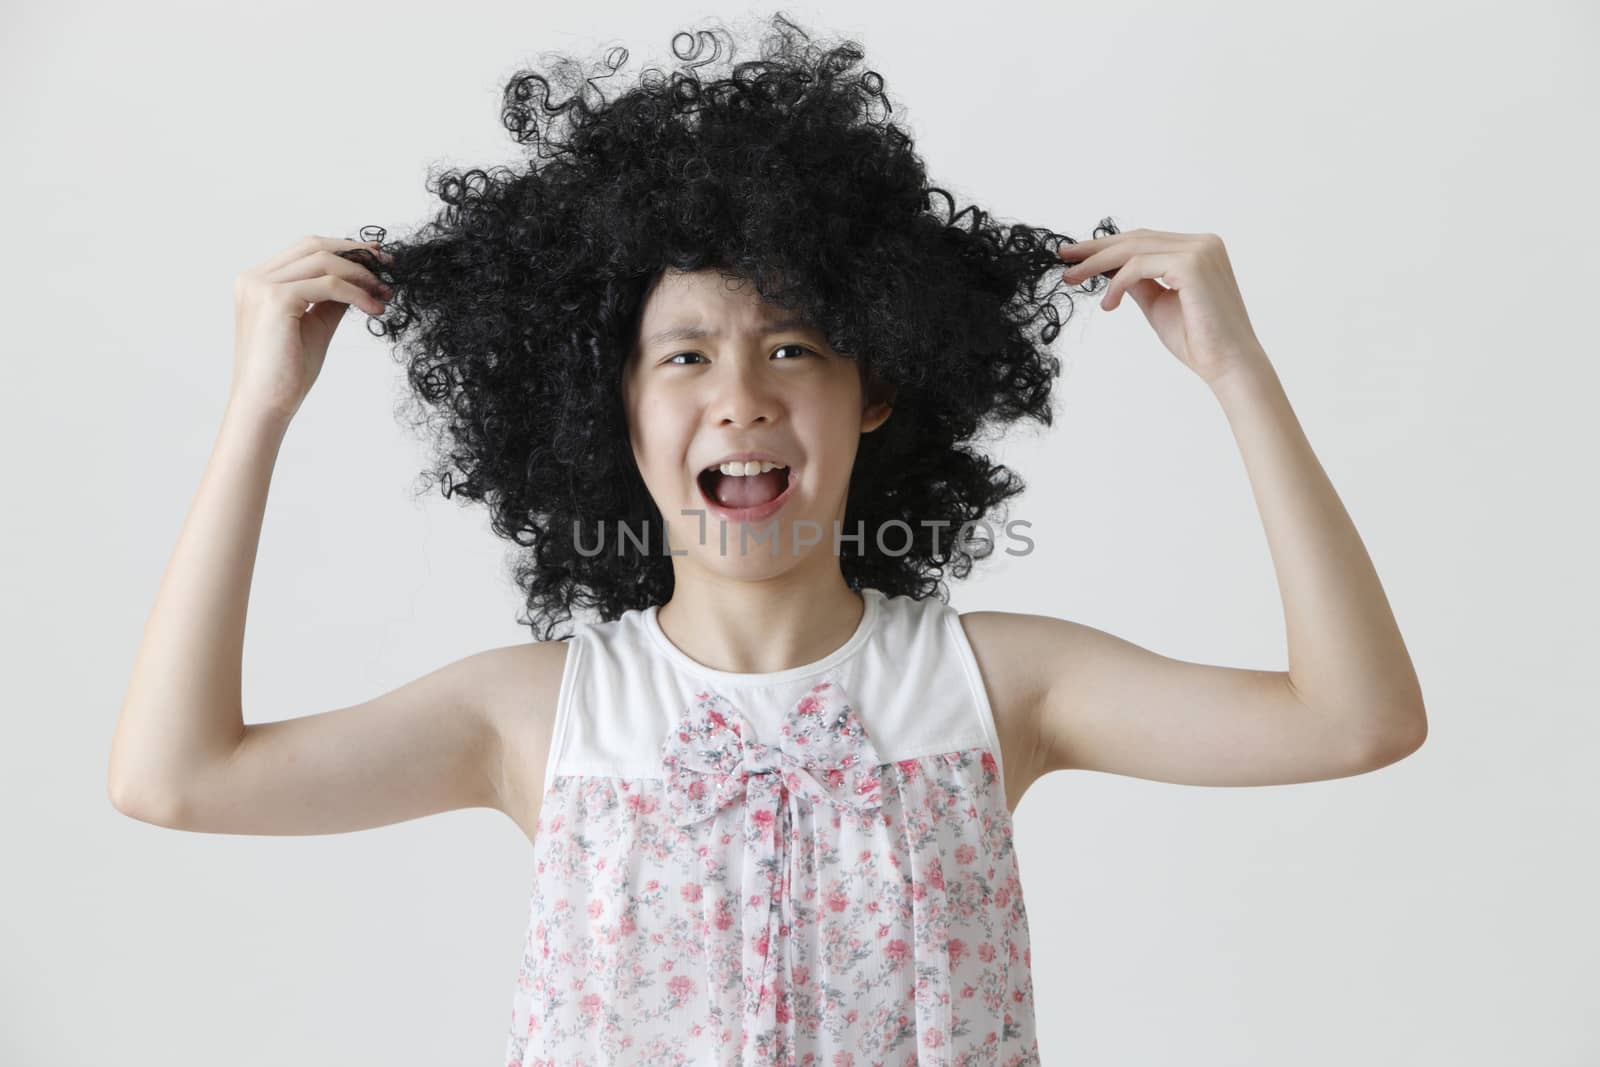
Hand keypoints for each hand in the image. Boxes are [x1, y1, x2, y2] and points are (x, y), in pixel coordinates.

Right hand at [228, 234, 393, 424]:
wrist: (266, 405)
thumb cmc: (287, 373)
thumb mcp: (315, 326)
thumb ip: (331, 301)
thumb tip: (359, 282)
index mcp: (258, 282)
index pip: (305, 251)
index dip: (344, 250)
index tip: (377, 261)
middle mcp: (255, 278)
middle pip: (313, 246)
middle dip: (356, 253)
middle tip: (389, 267)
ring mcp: (261, 286)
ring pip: (323, 262)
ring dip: (361, 275)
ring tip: (384, 294)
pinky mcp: (276, 299)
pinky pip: (328, 285)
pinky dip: (357, 293)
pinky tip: (375, 309)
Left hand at [1058, 228, 1266, 384]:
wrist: (1228, 364)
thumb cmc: (1199, 340)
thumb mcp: (1158, 304)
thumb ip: (1138, 283)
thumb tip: (1110, 271)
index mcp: (1198, 249)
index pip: (1145, 240)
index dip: (1108, 246)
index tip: (1077, 256)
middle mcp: (1202, 243)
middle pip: (1137, 239)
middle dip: (1096, 249)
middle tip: (1064, 257)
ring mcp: (1200, 250)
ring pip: (1134, 249)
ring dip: (1098, 264)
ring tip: (1073, 279)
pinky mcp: (1192, 265)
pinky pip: (1140, 266)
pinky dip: (1118, 283)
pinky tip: (1108, 304)